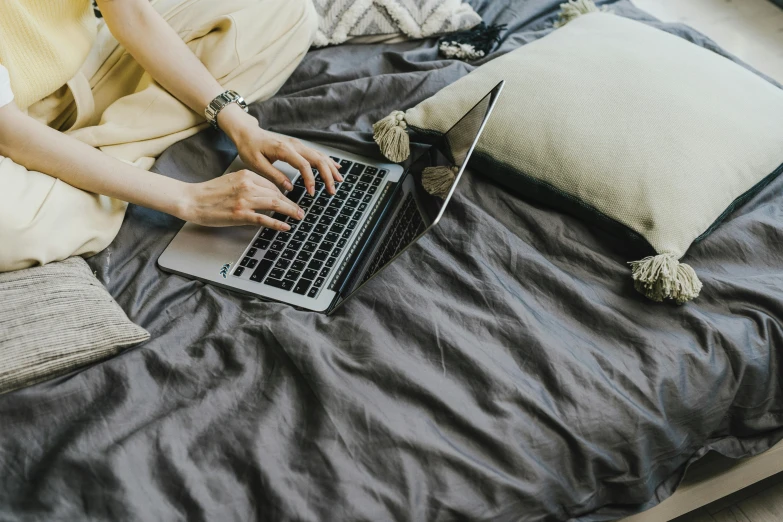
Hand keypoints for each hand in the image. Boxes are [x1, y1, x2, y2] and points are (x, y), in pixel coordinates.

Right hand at [178, 169, 303, 229]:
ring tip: (298, 217)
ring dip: (289, 211)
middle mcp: (247, 185)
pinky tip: (285, 226)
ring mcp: (244, 200)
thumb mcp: (232, 180)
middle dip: (291, 204)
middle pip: (277, 194)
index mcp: (246, 175)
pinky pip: (264, 219)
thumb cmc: (209, 192)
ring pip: (274, 204)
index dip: (284, 194)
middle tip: (300, 211)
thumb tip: (265, 194)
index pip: (272, 185)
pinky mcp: (240, 214)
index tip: (290, 201)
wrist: (191, 200)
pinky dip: (277, 223)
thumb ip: (249, 184)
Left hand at [219, 106, 342, 195]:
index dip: (310, 180)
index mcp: (284, 149)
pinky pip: (316, 153)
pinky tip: (335, 167)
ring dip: (330, 168)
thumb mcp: (256, 164)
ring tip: (338, 181)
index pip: (304, 165)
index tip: (312, 192)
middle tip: (332, 190)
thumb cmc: (249, 147)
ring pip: (319, 155)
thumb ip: (274, 175)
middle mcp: (294, 145)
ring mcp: (298, 144)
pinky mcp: (298, 146)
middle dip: (327, 175)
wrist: (247, 132)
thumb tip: (289, 187)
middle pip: (317, 159)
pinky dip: (327, 161)